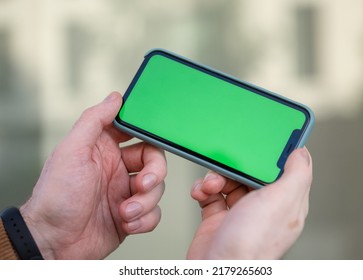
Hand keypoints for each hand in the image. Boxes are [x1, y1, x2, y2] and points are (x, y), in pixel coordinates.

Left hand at [19, 92, 166, 258]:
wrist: (53, 242)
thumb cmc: (57, 196)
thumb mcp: (72, 151)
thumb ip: (94, 121)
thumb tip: (115, 98)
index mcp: (106, 150)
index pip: (138, 135)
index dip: (149, 137)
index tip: (152, 142)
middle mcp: (118, 170)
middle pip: (154, 162)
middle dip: (154, 174)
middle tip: (142, 184)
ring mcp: (125, 193)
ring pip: (157, 189)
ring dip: (145, 202)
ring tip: (125, 211)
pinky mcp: (132, 216)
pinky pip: (154, 213)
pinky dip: (145, 219)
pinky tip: (127, 223)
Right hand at [187, 148, 311, 258]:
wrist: (215, 270)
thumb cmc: (249, 245)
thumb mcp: (280, 202)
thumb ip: (296, 175)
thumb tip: (300, 151)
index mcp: (285, 202)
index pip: (286, 169)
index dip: (275, 153)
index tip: (265, 138)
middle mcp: (263, 207)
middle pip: (252, 171)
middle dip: (236, 165)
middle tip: (228, 166)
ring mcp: (240, 212)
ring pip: (229, 180)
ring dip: (215, 177)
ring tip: (210, 186)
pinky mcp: (218, 217)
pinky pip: (211, 193)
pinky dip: (203, 189)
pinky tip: (201, 193)